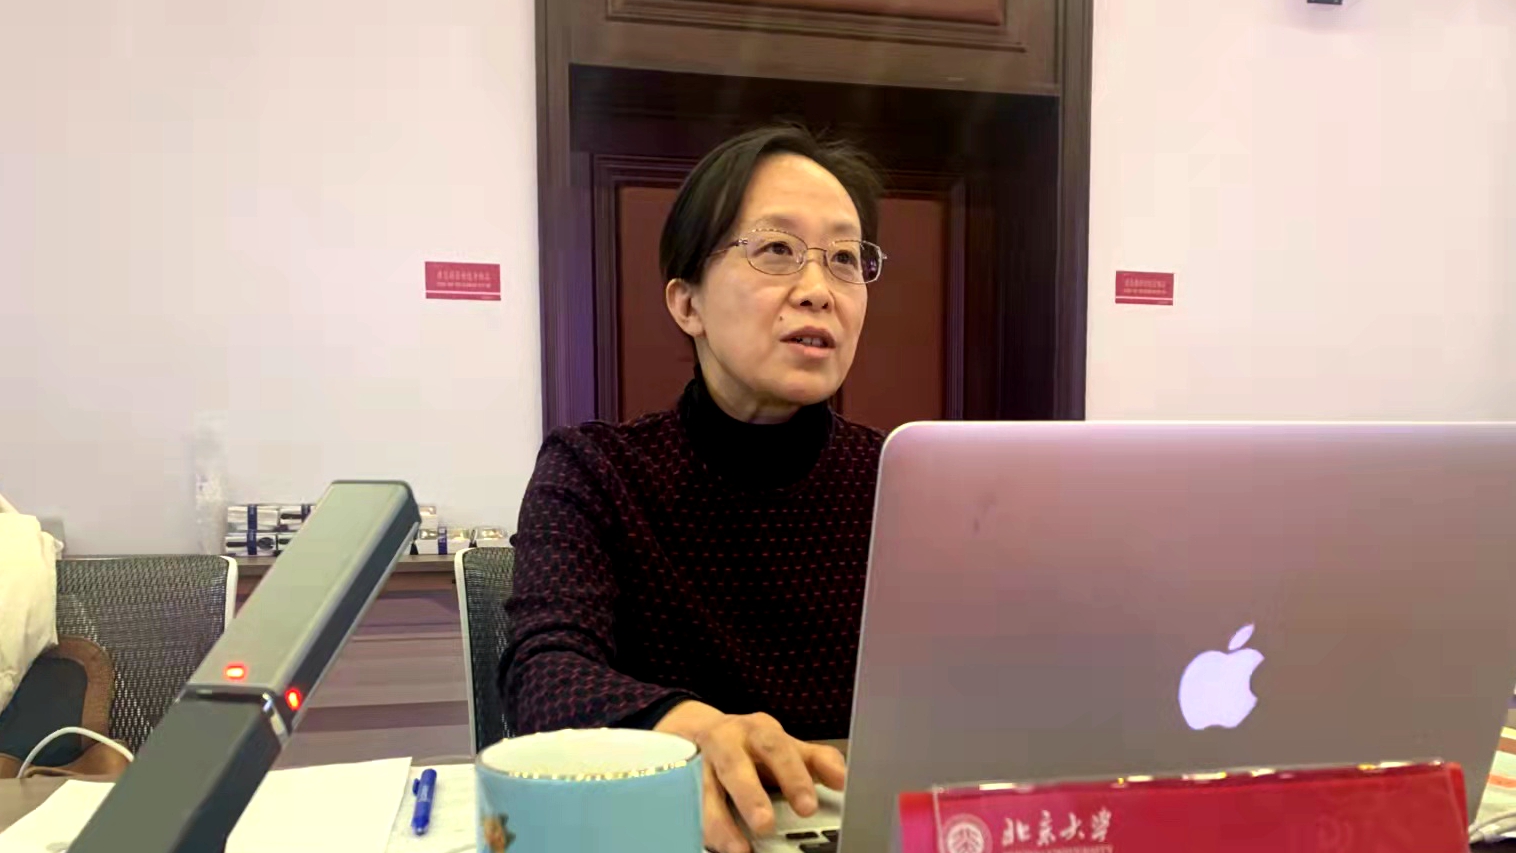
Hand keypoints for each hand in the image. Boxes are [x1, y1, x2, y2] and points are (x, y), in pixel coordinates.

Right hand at [655, 701, 846, 852]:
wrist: (703, 732)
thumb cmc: (751, 745)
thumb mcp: (785, 746)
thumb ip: (815, 761)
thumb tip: (842, 779)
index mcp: (757, 732)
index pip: (777, 748)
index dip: (793, 776)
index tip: (807, 805)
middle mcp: (725, 743)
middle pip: (735, 766)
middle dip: (749, 795)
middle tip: (765, 824)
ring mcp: (699, 763)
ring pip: (703, 790)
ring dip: (720, 822)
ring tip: (738, 849)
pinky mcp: (679, 783)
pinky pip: (686, 806)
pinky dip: (698, 827)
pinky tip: (713, 845)